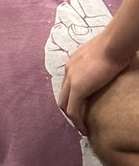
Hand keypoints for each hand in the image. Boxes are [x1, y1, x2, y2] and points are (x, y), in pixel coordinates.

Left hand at [45, 0, 113, 131]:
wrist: (112, 45)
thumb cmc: (112, 48)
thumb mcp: (101, 55)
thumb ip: (98, 62)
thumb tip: (108, 66)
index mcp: (73, 62)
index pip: (67, 83)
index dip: (72, 96)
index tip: (82, 107)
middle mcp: (68, 70)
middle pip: (63, 94)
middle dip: (69, 109)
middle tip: (80, 120)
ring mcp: (71, 79)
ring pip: (65, 104)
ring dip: (72, 118)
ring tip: (82, 128)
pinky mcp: (76, 89)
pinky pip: (73, 111)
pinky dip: (77, 122)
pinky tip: (84, 129)